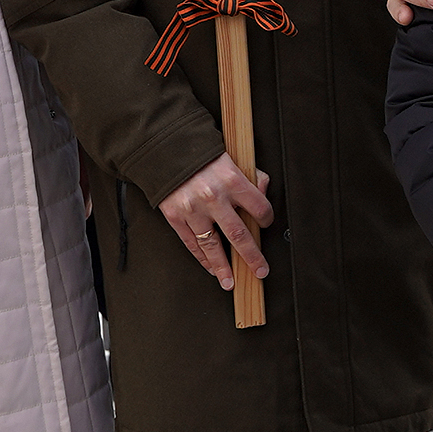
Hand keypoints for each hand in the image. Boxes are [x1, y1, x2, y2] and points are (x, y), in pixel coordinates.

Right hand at [158, 156, 272, 289]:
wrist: (166, 149)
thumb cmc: (201, 155)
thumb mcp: (231, 158)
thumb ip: (249, 175)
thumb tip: (262, 189)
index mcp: (232, 179)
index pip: (259, 207)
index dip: (267, 219)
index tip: (266, 224)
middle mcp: (213, 197)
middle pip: (239, 234)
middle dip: (252, 256)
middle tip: (261, 270)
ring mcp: (193, 209)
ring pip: (212, 246)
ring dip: (223, 267)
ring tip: (230, 282)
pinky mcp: (176, 217)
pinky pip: (191, 244)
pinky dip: (202, 258)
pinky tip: (210, 268)